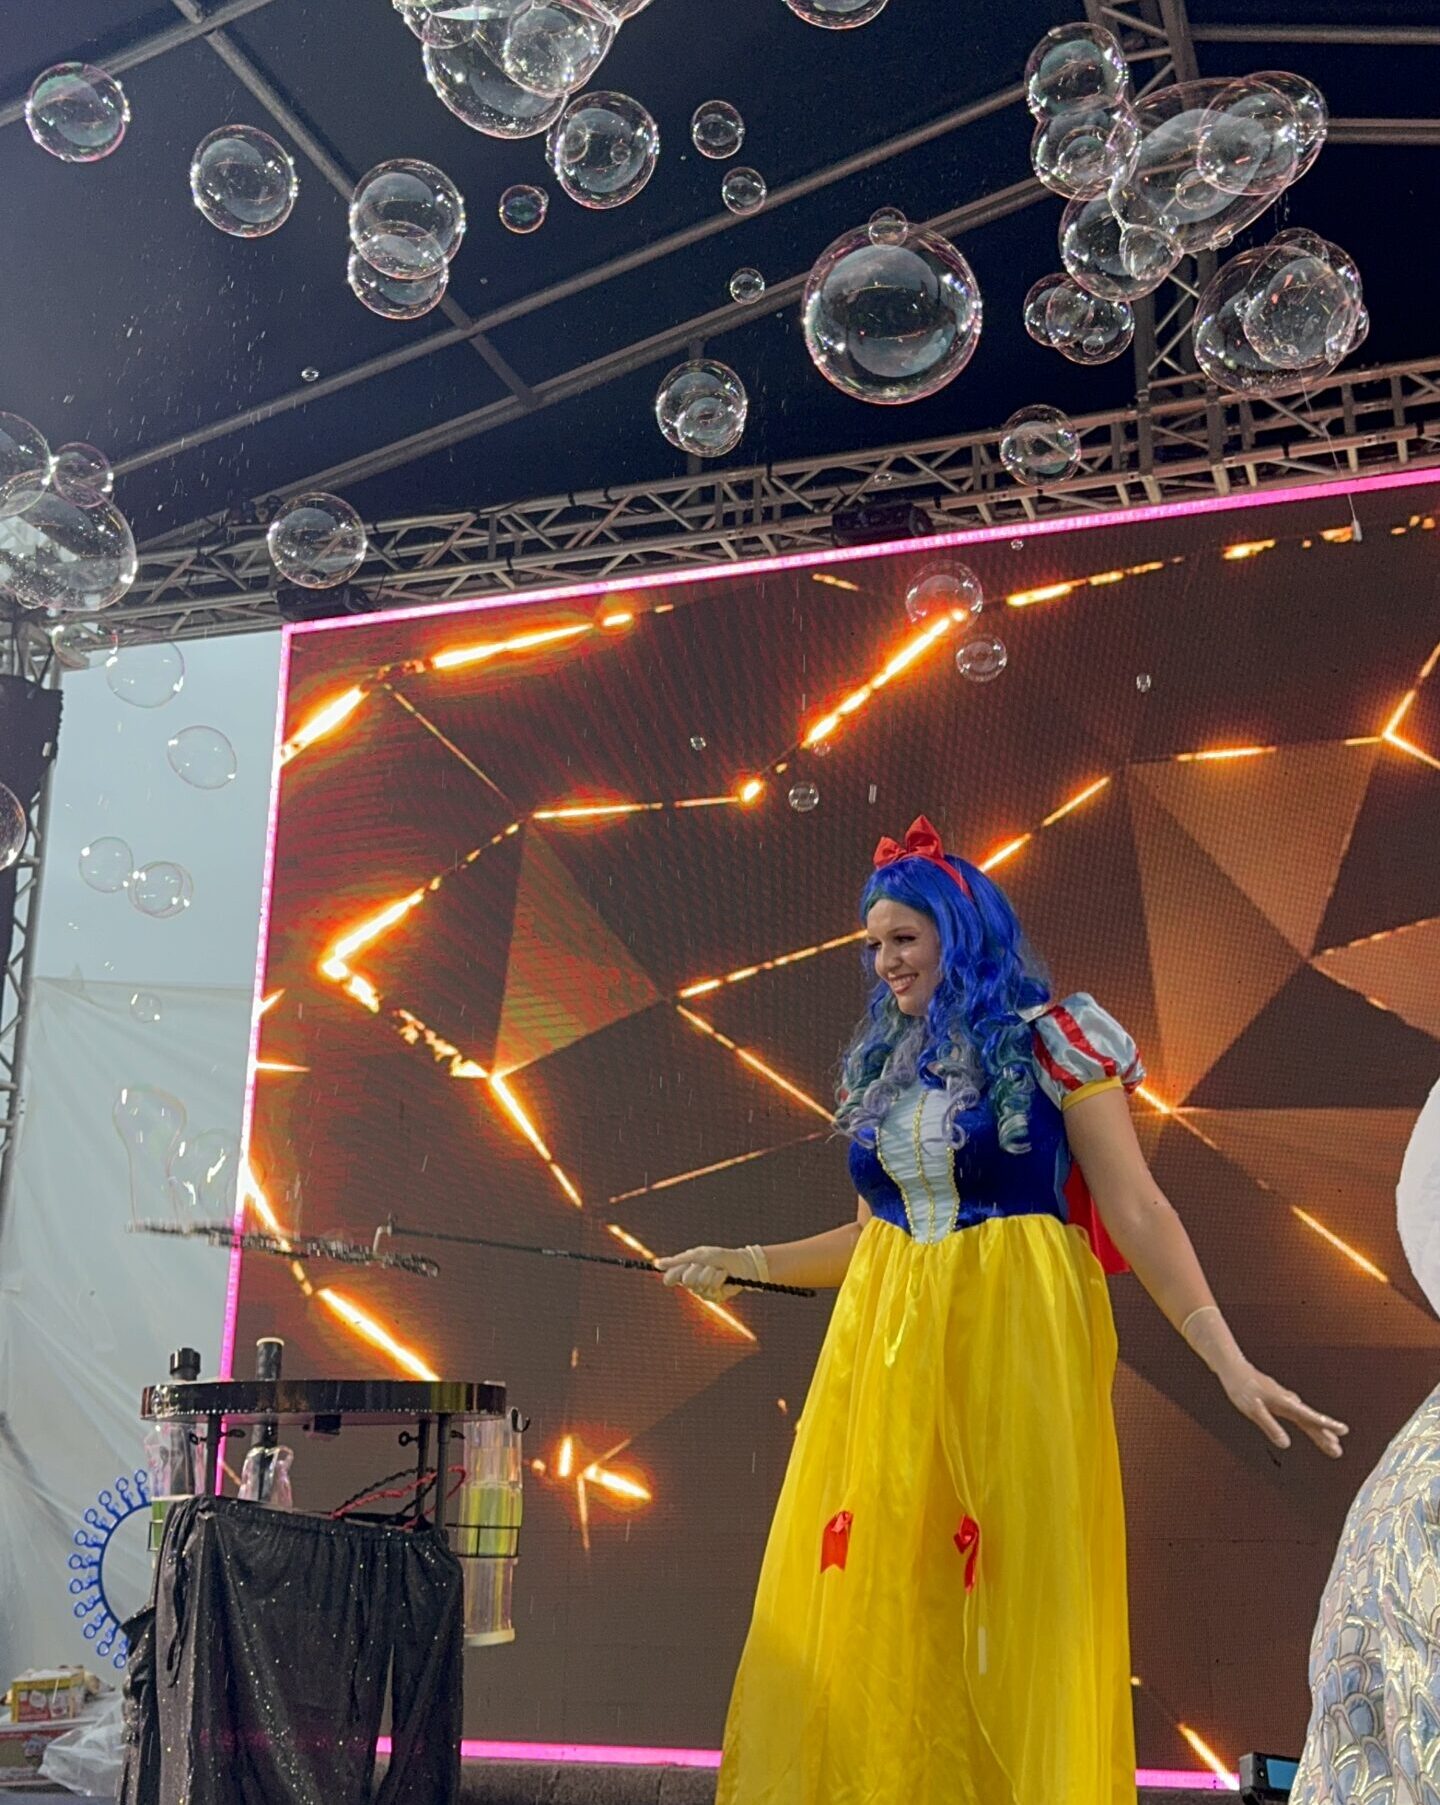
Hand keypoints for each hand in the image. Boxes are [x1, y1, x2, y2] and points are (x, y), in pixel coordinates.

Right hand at [653, 1244, 763, 1302]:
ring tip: (718, 1269)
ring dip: (711, 1271)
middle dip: (698, 1268)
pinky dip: (719, 1277)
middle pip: (686, 1280)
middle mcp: (692, 1285)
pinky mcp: (714, 1298)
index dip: (674, 1274)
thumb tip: (657, 1264)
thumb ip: (678, 1261)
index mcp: (685, 1273)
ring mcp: (703, 1292)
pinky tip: (724, 1276)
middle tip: (706, 1264)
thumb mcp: (698, 1255)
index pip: (670, 1278)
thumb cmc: (719, 1256)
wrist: (741, 1262)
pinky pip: (712, 1287)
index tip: (682, 1266)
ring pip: (700, 1283)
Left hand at [1219, 1361, 1349, 1458]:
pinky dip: (1310, 1424)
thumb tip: (1286, 1444)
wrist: (1234, 1369)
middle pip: (1312, 1421)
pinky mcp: (1281, 1400)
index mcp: (1285, 1403)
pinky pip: (1300, 1415)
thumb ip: (1270, 1426)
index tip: (1343, 1430)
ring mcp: (1286, 1400)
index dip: (1327, 1425)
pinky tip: (1314, 1428)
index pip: (1310, 1417)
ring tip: (1333, 1445)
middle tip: (1337, 1452)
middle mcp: (1289, 1401)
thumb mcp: (1253, 1410)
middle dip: (1326, 1435)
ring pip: (1307, 1418)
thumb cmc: (1241, 1388)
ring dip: (1320, 1431)